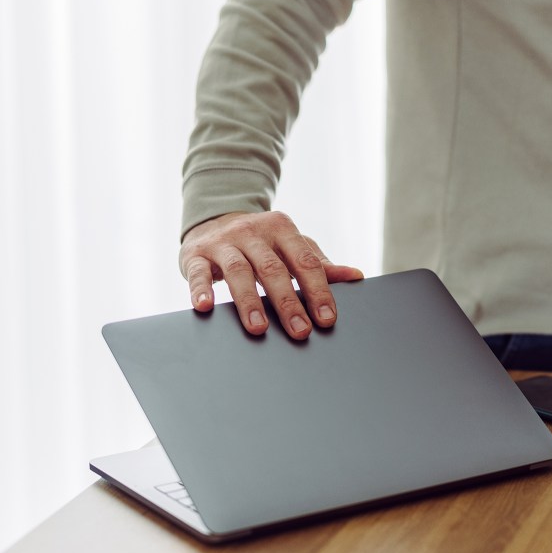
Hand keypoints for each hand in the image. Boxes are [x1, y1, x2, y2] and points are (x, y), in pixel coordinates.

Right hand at [179, 211, 363, 337]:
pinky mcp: (196, 254)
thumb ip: (318, 262)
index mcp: (281, 228)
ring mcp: (223, 242)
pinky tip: (206, 307)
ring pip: (238, 271)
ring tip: (259, 328)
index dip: (317, 290)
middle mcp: (252, 232)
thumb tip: (355, 276)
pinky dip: (201, 290)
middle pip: (273, 269)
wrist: (213, 220)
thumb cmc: (260, 242)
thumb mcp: (289, 245)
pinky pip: (198, 272)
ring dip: (249, 301)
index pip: (304, 261)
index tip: (326, 319)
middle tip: (300, 331)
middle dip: (288, 302)